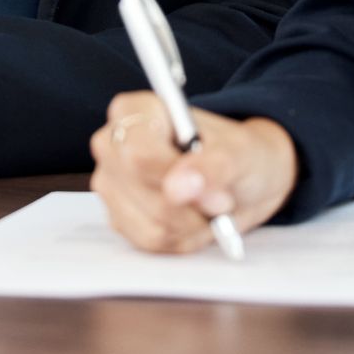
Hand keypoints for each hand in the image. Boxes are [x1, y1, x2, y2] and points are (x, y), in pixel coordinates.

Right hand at [88, 91, 299, 253]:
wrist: (242, 179)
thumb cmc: (237, 154)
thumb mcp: (237, 153)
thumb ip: (210, 166)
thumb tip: (178, 187)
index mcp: (135, 111)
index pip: (136, 153)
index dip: (174, 178)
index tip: (216, 192)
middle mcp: (113, 146)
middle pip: (141, 191)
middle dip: (190, 206)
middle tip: (222, 200)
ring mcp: (111, 185)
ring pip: (149, 223)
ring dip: (191, 225)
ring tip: (210, 207)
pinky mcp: (119, 218)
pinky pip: (150, 242)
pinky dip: (183, 238)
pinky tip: (196, 220)